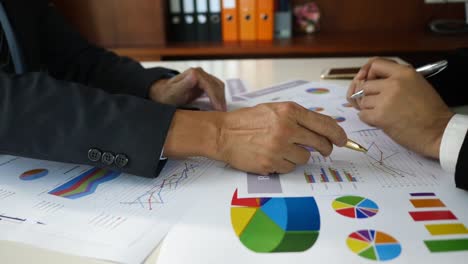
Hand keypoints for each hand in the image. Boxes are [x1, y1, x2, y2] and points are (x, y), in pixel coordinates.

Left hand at [149, 67, 226, 110]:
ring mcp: (203, 77)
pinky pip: (216, 89)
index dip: (215, 97)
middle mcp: (200, 73)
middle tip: (223, 113)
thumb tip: (195, 75)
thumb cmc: (167, 94)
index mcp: (194, 73)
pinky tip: (219, 106)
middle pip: (216, 85)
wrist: (163, 93)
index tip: (218, 109)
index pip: (210, 85)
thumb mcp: (173, 91)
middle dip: (220, 99)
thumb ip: (184, 84)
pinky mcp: (205, 83)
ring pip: (218, 87)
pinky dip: (219, 97)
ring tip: (222, 111)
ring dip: (221, 98)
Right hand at [216, 102, 346, 174]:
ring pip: (305, 158)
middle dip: (325, 148)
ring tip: (283, 149)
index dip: (338, 134)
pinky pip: (290, 168)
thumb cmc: (248, 121)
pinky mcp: (271, 163)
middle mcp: (287, 128)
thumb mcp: (275, 110)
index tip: (342, 140)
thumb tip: (322, 129)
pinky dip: (285, 164)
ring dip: (299, 155)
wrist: (223, 133)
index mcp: (289, 111)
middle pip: (320, 143)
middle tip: (323, 149)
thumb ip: (297, 117)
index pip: (324, 124)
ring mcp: (279, 147)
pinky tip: (273, 156)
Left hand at [348, 58, 453, 158]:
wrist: (438, 131)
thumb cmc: (429, 110)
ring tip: (384, 114)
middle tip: (379, 104)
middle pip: (366, 85)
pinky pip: (362, 114)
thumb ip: (396, 79)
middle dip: (369, 96)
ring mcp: (386, 99)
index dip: (369, 73)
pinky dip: (368, 119)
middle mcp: (394, 83)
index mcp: (404, 73)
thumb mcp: (416, 84)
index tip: (370, 81)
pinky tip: (381, 121)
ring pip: (363, 101)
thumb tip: (369, 81)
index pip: (375, 64)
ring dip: (369, 109)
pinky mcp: (381, 116)